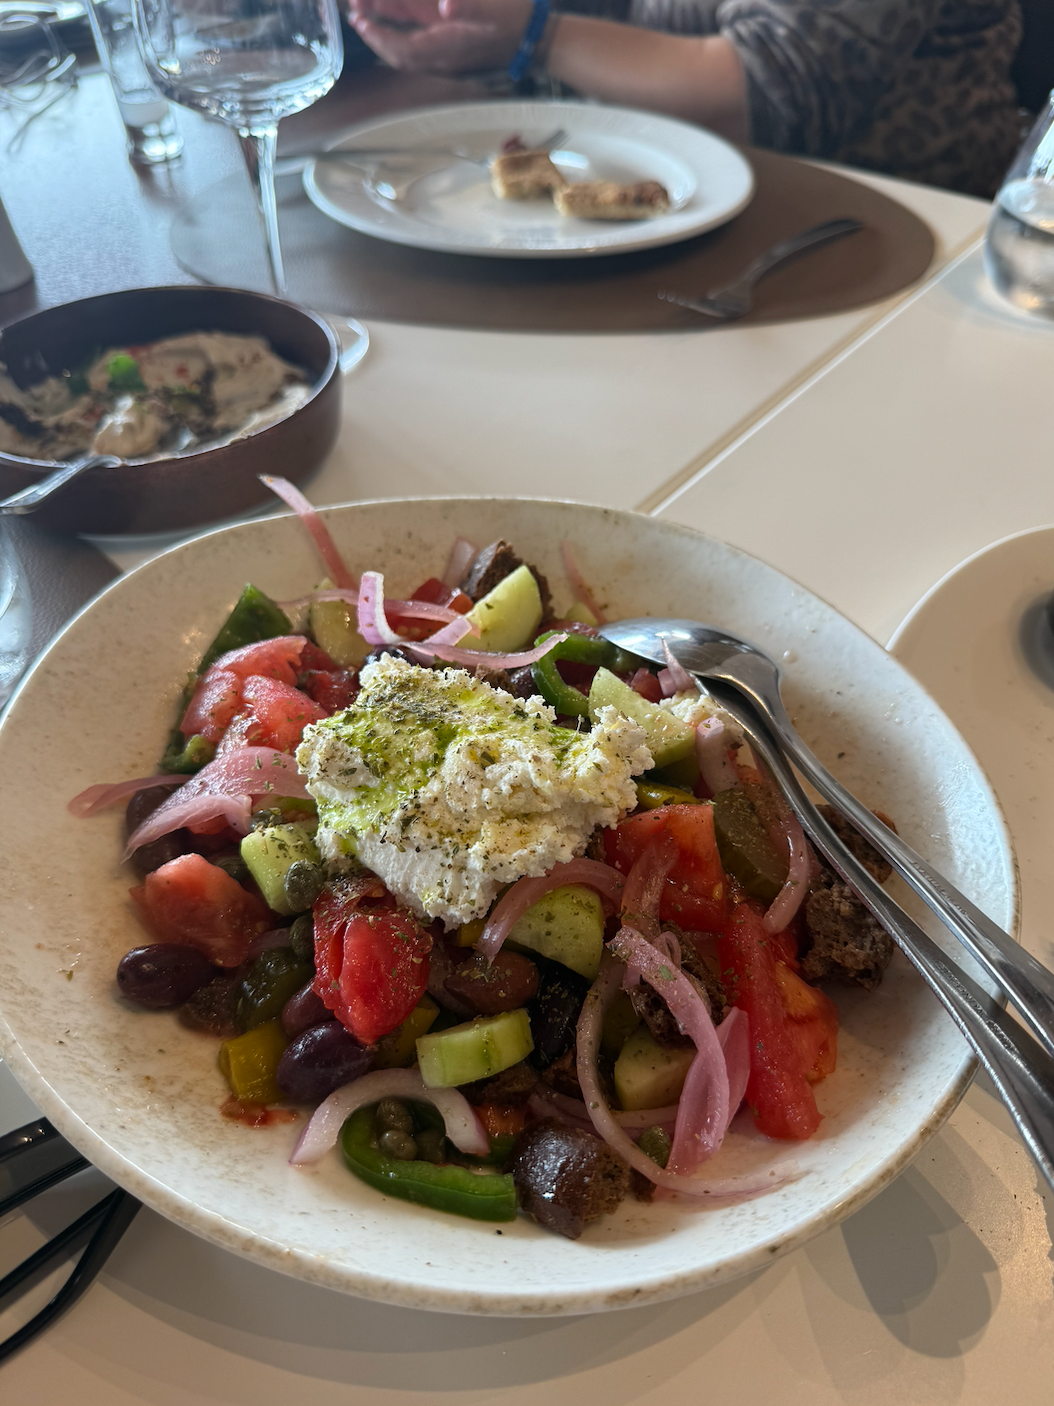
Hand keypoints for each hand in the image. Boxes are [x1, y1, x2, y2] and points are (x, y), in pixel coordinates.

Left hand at [349, 0, 534, 75]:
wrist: (537, 39)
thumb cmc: (516, 21)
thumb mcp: (492, 8)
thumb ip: (468, 7)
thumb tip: (445, 6)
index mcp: (448, 49)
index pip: (405, 50)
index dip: (380, 37)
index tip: (360, 20)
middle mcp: (442, 55)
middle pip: (399, 53)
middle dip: (374, 35)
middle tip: (354, 13)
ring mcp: (444, 51)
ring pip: (405, 47)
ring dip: (383, 31)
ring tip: (362, 11)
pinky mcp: (449, 44)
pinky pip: (417, 40)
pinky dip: (399, 28)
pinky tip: (389, 13)